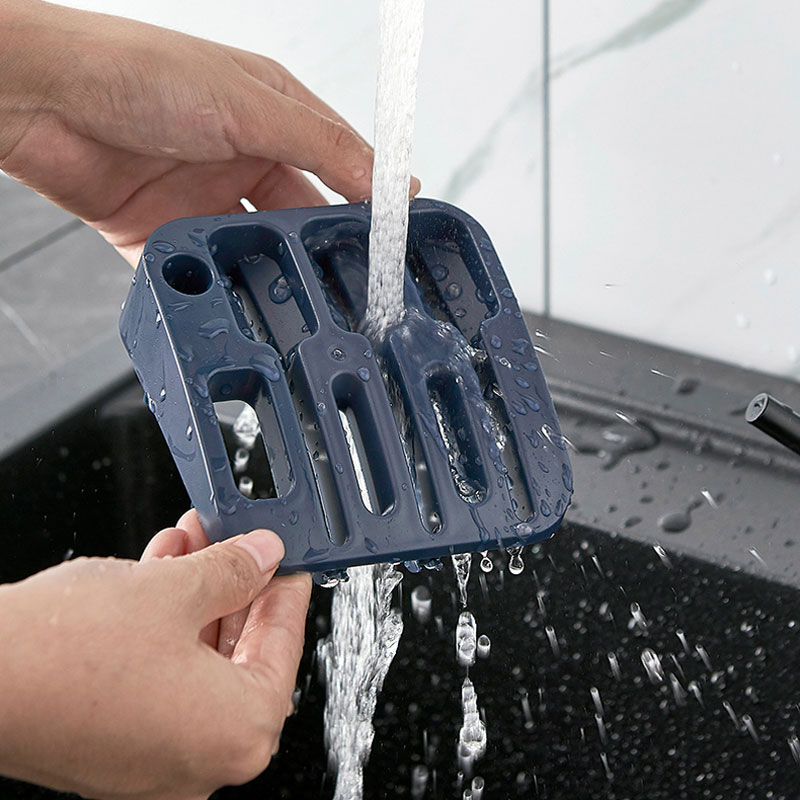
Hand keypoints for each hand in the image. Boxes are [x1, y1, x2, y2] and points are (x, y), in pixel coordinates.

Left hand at [0, 1, 418, 264]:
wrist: (41, 101)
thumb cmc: (135, 72)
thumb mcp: (248, 103)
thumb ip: (321, 145)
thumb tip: (385, 178)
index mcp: (269, 116)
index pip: (337, 163)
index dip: (367, 200)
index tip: (393, 238)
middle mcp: (240, 158)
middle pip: (298, 216)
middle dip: (320, 247)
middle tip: (349, 281)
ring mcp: (203, 199)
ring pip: (255, 249)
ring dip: (271, 270)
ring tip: (297, 296)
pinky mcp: (166, 234)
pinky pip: (205, 270)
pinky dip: (218, 287)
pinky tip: (238, 300)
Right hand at [0, 512, 311, 799]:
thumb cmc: (68, 654)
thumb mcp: (175, 590)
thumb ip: (234, 571)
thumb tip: (263, 558)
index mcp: (237, 733)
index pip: (284, 648)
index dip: (285, 593)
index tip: (286, 562)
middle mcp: (201, 762)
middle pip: (240, 654)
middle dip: (234, 584)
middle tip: (235, 541)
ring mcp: (155, 760)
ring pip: (198, 661)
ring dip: (197, 595)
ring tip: (191, 541)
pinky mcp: (116, 747)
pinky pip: (162, 678)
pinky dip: (167, 626)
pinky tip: (160, 573)